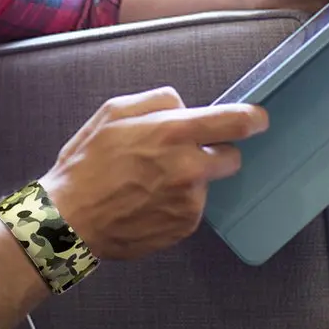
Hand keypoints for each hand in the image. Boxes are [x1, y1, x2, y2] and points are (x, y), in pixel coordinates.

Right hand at [40, 87, 267, 259]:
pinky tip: (148, 202)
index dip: (252, 119)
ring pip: (207, 183)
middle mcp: (190, 168)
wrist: (70, 221)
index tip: (258, 120)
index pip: (233, 122)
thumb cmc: (88, 163)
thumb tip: (183, 106)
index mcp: (173, 133)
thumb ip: (156, 101)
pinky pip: (192, 207)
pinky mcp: (185, 227)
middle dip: (215, 153)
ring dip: (190, 180)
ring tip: (150, 183)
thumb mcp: (113, 112)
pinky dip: (177, 203)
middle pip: (232, 157)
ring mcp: (190, 202)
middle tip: (182, 156)